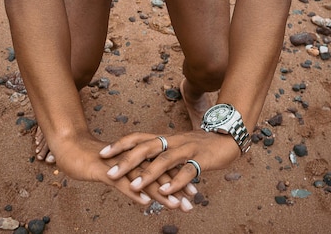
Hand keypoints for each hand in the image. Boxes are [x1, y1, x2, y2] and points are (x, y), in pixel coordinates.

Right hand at [52, 131, 195, 210]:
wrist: (71, 147)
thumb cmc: (94, 160)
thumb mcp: (117, 171)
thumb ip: (132, 178)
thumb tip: (146, 192)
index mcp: (136, 158)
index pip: (161, 169)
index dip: (178, 179)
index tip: (194, 192)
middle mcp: (131, 159)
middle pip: (157, 174)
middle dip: (176, 188)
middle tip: (193, 202)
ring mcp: (118, 164)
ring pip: (143, 179)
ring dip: (160, 193)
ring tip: (176, 204)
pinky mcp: (104, 170)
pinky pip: (120, 183)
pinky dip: (133, 191)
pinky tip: (144, 202)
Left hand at [99, 130, 240, 196]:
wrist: (227, 138)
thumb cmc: (198, 146)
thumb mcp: (176, 148)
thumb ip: (160, 155)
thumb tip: (139, 164)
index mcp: (165, 138)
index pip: (138, 137)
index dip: (120, 144)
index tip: (103, 153)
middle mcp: (173, 141)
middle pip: (146, 147)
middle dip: (126, 160)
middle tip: (110, 172)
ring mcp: (187, 149)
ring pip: (164, 160)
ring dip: (148, 174)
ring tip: (133, 186)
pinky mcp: (201, 159)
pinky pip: (187, 170)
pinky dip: (175, 181)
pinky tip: (166, 192)